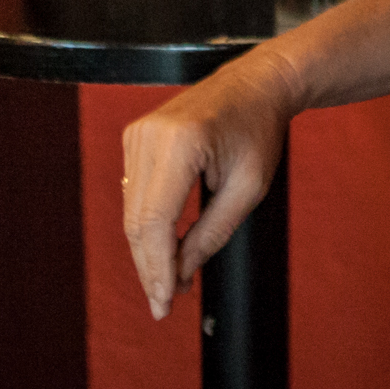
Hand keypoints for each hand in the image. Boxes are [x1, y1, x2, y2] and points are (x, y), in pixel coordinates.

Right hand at [121, 47, 300, 319]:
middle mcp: (149, 136)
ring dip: (148, 251)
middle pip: (136, 221)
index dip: (156, 268)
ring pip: (131, 212)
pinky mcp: (135, 137)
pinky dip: (147, 226)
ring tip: (173, 282)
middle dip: (150, 267)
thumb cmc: (258, 132)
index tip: (163, 303)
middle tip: (164, 304)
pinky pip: (134, 194)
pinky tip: (166, 249)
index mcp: (180, 144)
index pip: (155, 221)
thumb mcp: (248, 189)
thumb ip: (211, 233)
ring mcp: (137, 134)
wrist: (255, 84)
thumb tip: (180, 274)